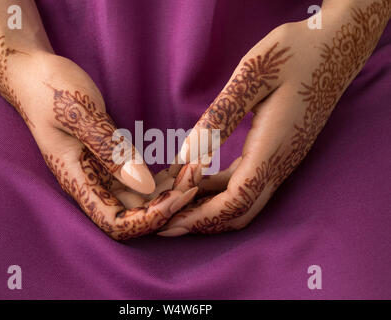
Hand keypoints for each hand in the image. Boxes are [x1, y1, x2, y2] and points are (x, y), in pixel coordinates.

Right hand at [12, 53, 199, 239]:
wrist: (33, 73)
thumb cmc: (49, 89)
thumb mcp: (79, 114)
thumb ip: (109, 150)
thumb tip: (144, 185)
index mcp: (76, 179)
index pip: (115, 223)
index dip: (147, 219)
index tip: (178, 196)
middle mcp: (89, 183)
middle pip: (133, 214)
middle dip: (168, 203)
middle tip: (196, 177)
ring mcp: (100, 172)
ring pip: (140, 197)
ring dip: (170, 190)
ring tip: (195, 168)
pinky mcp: (109, 159)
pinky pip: (139, 178)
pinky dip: (163, 175)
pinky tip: (181, 164)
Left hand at [158, 0, 390, 235]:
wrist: (333, 49)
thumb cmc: (294, 53)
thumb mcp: (252, 77)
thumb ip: (219, 119)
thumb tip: (186, 158)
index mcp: (273, 147)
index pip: (236, 199)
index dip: (202, 216)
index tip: (169, 221)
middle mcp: (281, 162)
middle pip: (241, 211)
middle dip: (203, 222)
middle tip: (166, 222)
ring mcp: (283, 160)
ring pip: (245, 200)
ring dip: (210, 207)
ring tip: (175, 200)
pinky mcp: (279, 153)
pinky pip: (249, 182)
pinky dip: (220, 189)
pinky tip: (198, 179)